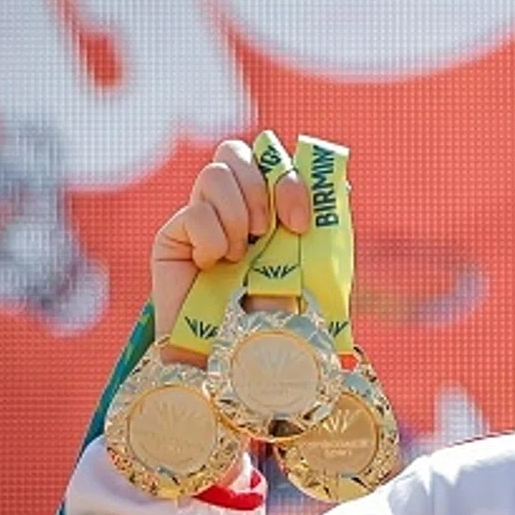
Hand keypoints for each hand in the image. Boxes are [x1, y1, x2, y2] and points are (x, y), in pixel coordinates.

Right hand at [152, 139, 312, 364]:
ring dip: (234, 213)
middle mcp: (237, 211)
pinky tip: (213, 266)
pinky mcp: (174, 236)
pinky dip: (209, 237)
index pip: (275, 164)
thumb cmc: (275, 326)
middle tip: (266, 230)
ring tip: (240, 256)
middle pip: (237, 151)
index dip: (289, 179)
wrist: (231, 363)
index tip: (300, 221)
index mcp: (273, 214)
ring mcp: (203, 220)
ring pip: (215, 171)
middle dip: (259, 185)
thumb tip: (340, 187)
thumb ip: (321, 231)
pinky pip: (193, 211)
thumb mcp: (310, 277)